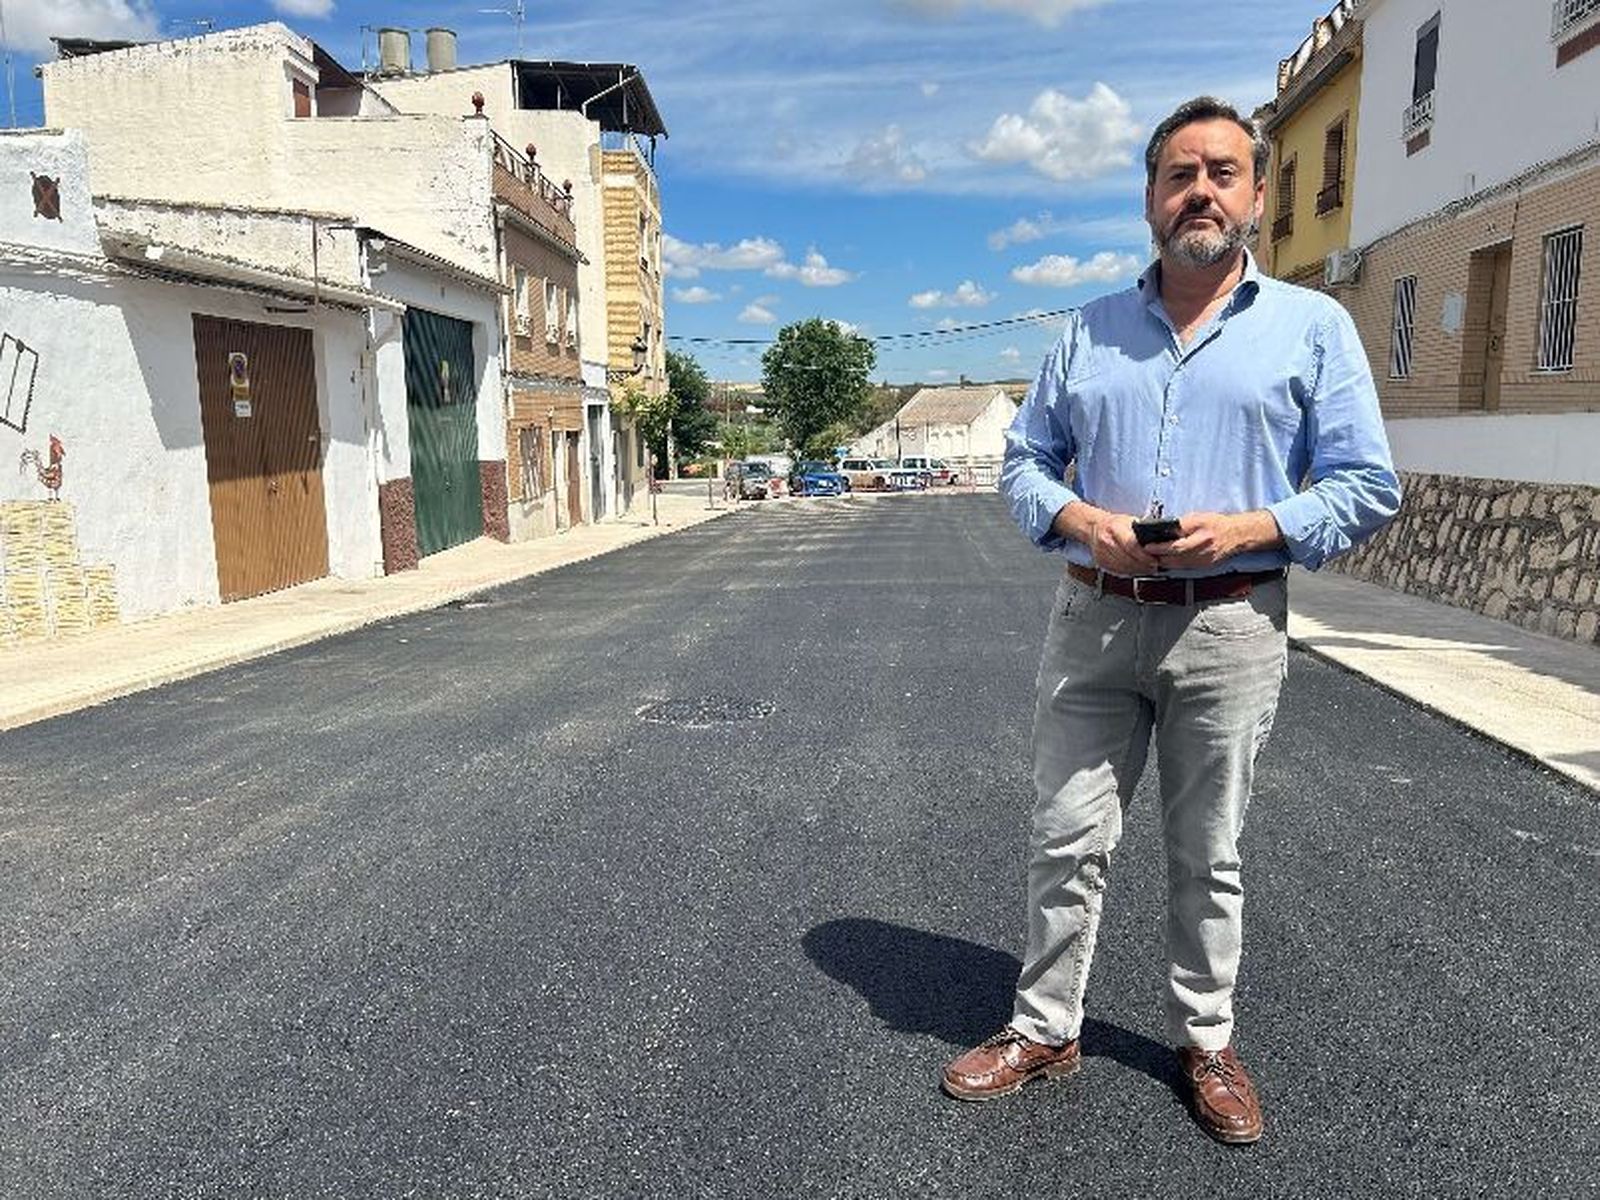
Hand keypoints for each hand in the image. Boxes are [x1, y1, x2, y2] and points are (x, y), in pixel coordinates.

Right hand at [1085, 511, 1161, 575]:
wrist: (1095, 528)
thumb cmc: (1115, 523)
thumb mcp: (1130, 521)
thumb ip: (1142, 531)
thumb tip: (1160, 540)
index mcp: (1114, 528)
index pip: (1131, 545)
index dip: (1144, 555)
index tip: (1154, 559)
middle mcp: (1106, 541)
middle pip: (1128, 559)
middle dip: (1143, 564)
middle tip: (1155, 565)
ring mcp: (1102, 554)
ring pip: (1124, 568)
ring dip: (1138, 570)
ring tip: (1149, 568)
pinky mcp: (1102, 563)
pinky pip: (1118, 571)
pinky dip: (1130, 572)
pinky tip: (1138, 569)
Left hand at [1147, 510, 1281, 569]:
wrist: (1237, 536)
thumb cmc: (1218, 524)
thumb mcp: (1199, 518)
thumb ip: (1181, 525)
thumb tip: (1164, 529)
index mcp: (1201, 539)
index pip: (1175, 546)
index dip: (1159, 548)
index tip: (1147, 546)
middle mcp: (1201, 553)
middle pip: (1173, 559)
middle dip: (1157, 556)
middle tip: (1146, 551)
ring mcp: (1202, 562)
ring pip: (1177, 566)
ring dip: (1164, 561)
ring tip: (1153, 555)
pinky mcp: (1203, 567)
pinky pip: (1183, 567)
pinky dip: (1173, 564)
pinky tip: (1166, 559)